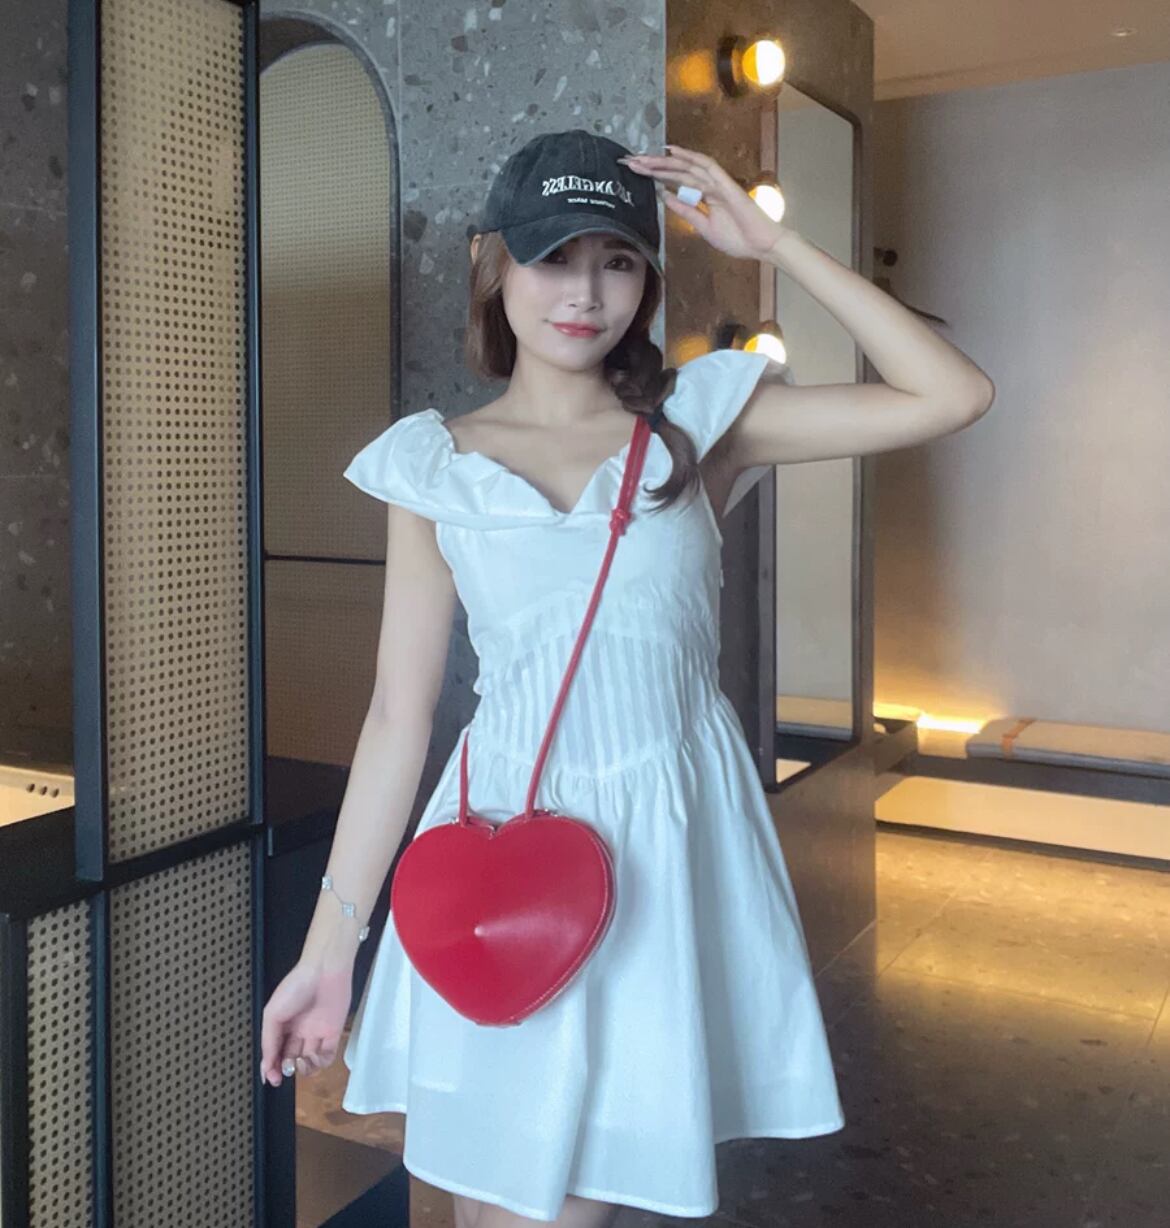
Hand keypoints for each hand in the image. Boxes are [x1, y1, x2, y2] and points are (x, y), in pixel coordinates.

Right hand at [259, 958, 352, 1087]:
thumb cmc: (296, 986)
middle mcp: (299, 1031)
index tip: (272, 1079)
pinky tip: (313, 1056)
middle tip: (286, 1070)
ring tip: (301, 1062)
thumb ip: (269, 1042)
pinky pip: (327, 1056)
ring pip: (309, 1062)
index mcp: (282, 1025)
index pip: (275, 1053)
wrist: (324, 971)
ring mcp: (316, 1033)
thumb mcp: (272, 1014)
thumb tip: (266, 1067)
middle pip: (291, 1059)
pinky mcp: (333, 1033)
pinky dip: (320, 1063)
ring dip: (304, 1069)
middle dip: (287, 1069)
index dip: (272, 1068)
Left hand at [618, 144, 788, 261]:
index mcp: (703, 195)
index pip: (674, 181)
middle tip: (629, 161)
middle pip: (676, 170)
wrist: (761, 245)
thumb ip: (685, 210)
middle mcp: (708, 185)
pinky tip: (672, 151)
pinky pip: (706, 167)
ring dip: (664, 162)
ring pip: (686, 167)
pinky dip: (689, 158)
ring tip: (642, 159)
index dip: (654, 175)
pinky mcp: (725, 185)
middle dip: (653, 165)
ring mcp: (717, 183)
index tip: (635, 172)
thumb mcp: (703, 226)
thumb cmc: (738, 238)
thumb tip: (665, 196)